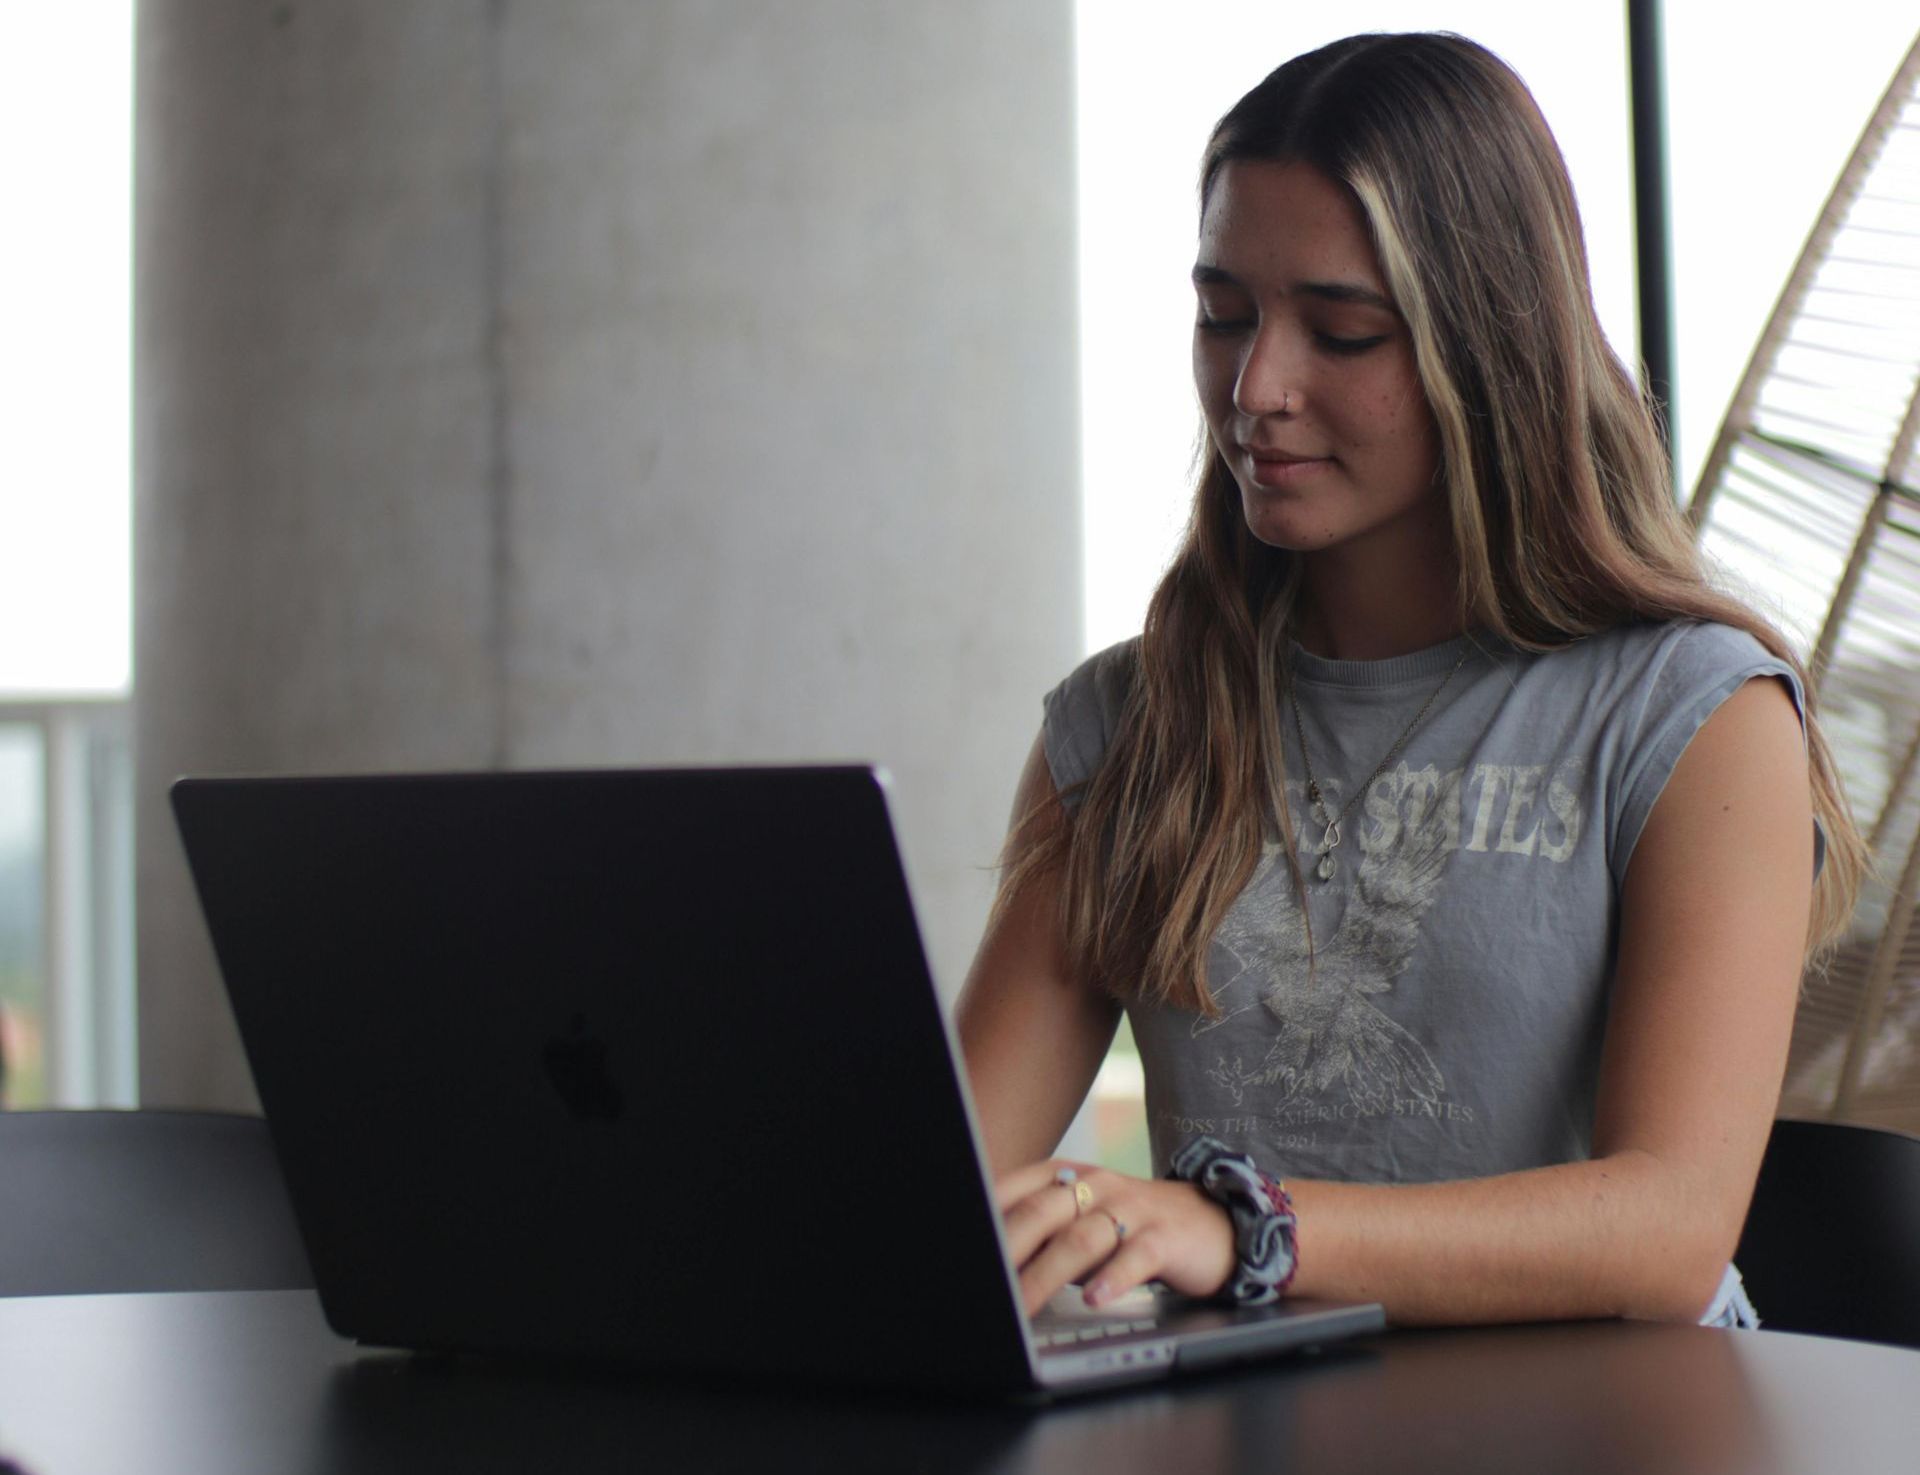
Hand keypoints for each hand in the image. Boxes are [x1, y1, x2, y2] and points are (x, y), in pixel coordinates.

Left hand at [996, 1159, 1236, 1316]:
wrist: (1209, 1221)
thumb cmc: (1128, 1227)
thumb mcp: (1080, 1221)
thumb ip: (1040, 1234)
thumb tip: (988, 1265)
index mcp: (1068, 1176)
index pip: (1015, 1189)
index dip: (984, 1215)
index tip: (959, 1244)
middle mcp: (1096, 1186)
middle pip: (1042, 1212)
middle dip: (1007, 1248)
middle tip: (981, 1281)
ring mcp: (1131, 1210)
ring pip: (1081, 1239)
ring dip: (1047, 1275)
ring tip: (1021, 1304)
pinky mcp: (1164, 1237)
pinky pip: (1136, 1257)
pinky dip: (1113, 1279)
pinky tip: (1095, 1298)